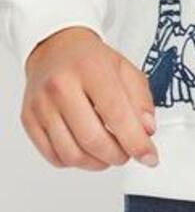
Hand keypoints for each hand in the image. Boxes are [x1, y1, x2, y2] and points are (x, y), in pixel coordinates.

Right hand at [22, 27, 157, 172]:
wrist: (54, 48)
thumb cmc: (90, 60)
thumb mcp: (125, 69)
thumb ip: (141, 100)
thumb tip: (146, 130)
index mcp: (89, 68)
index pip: (116, 114)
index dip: (136, 142)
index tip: (149, 156)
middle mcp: (60, 86)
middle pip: (93, 140)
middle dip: (118, 156)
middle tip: (128, 153)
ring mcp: (41, 105)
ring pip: (72, 154)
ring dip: (98, 163)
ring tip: (109, 153)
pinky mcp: (29, 120)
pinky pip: (54, 157)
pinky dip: (76, 162)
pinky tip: (86, 150)